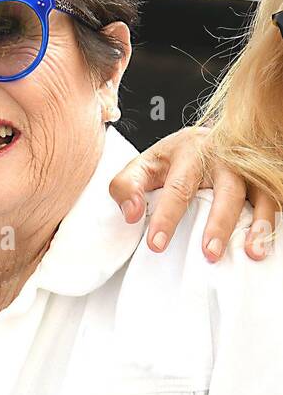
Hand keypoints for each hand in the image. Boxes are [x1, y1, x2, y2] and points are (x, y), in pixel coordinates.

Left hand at [109, 125, 275, 261]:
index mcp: (188, 152)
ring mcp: (246, 168)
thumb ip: (127, 188)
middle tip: (209, 254)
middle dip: (219, 223)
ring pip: (258, 193)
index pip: (177, 187)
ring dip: (257, 223)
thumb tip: (132, 214)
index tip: (157, 244)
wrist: (203, 140)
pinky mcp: (262, 180)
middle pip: (226, 189)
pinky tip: (265, 244)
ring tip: (252, 253)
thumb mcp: (142, 167)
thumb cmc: (172, 159)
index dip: (167, 216)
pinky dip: (270, 221)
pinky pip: (271, 199)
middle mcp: (222, 157)